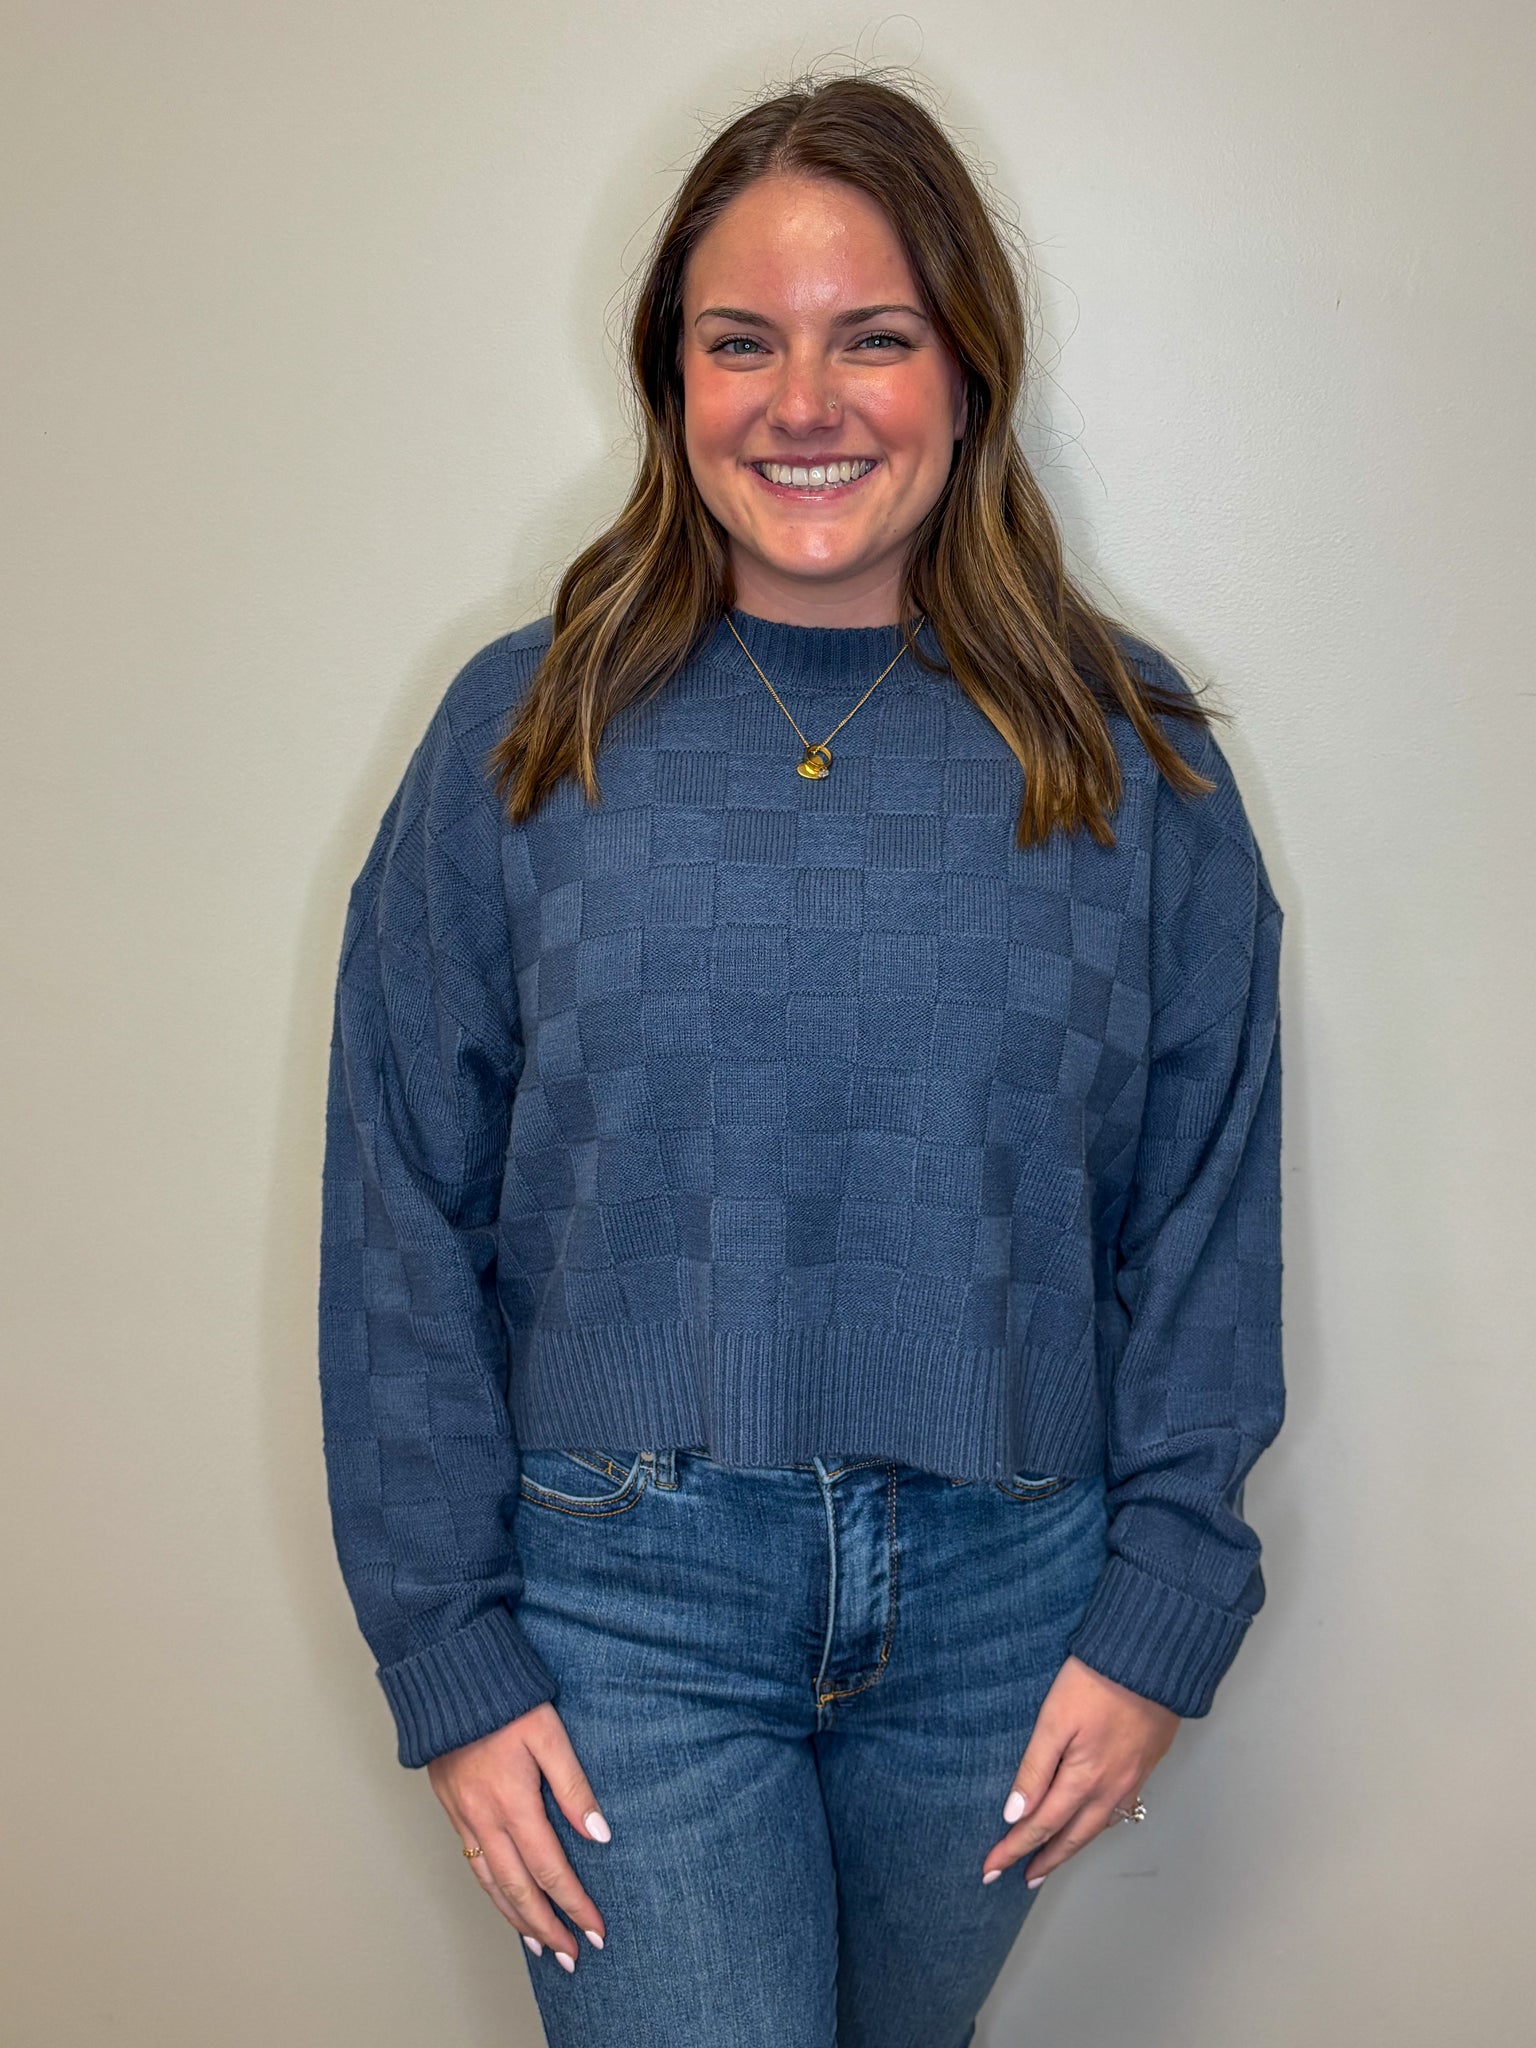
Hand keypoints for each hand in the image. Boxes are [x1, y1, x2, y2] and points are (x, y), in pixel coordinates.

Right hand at [426, 1701, 611, 1970]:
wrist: (448, 1680)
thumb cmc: (505, 1699)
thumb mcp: (549, 1733)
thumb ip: (574, 1786)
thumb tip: (600, 1835)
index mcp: (512, 1802)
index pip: (549, 1869)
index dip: (574, 1904)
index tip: (596, 1931)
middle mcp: (484, 1819)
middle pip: (518, 1889)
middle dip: (547, 1927)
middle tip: (572, 1958)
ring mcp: (464, 1817)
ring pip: (491, 1884)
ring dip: (517, 1920)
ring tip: (540, 1946)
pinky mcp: (452, 1810)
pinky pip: (474, 1866)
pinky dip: (492, 1893)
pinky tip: (505, 1902)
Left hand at [982, 1654, 1178, 1887]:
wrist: (1152, 1661)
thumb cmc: (1097, 1682)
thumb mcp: (1054, 1720)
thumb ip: (1034, 1768)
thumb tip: (1013, 1813)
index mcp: (1084, 1781)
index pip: (1040, 1826)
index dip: (1013, 1849)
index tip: (990, 1868)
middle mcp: (1110, 1790)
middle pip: (1071, 1838)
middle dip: (1043, 1861)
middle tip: (1020, 1879)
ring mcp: (1131, 1781)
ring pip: (1096, 1829)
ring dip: (1070, 1848)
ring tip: (1050, 1861)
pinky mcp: (1144, 1768)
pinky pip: (1116, 1812)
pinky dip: (1095, 1827)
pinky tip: (1089, 1825)